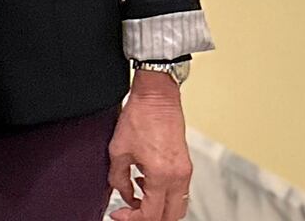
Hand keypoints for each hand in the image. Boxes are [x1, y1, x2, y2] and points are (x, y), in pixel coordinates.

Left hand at [108, 71, 192, 220]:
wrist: (157, 97)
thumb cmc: (140, 117)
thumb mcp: (118, 150)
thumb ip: (119, 178)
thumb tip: (124, 194)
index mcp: (162, 175)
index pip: (151, 214)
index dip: (132, 219)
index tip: (118, 215)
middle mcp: (179, 176)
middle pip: (170, 216)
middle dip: (148, 218)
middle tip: (129, 212)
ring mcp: (186, 171)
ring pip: (177, 206)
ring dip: (158, 208)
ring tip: (137, 195)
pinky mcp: (186, 164)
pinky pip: (179, 191)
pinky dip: (164, 195)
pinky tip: (145, 182)